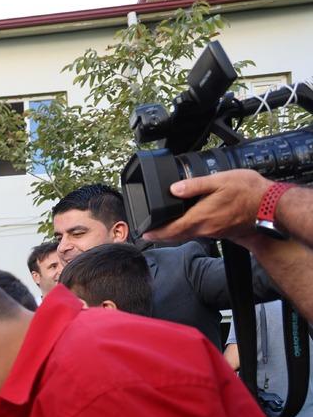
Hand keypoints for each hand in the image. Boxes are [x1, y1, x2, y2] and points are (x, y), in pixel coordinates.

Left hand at [142, 169, 272, 244]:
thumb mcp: (220, 181)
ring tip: (163, 228)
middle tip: (149, 233)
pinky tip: (187, 223)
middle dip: (161, 236)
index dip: (155, 233)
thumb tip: (174, 188)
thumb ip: (195, 185)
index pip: (171, 230)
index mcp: (201, 217)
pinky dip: (188, 231)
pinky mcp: (222, 232)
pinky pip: (199, 233)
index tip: (143, 234)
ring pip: (188, 235)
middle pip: (177, 236)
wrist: (272, 207)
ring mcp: (214, 232)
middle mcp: (206, 229)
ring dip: (174, 233)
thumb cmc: (249, 192)